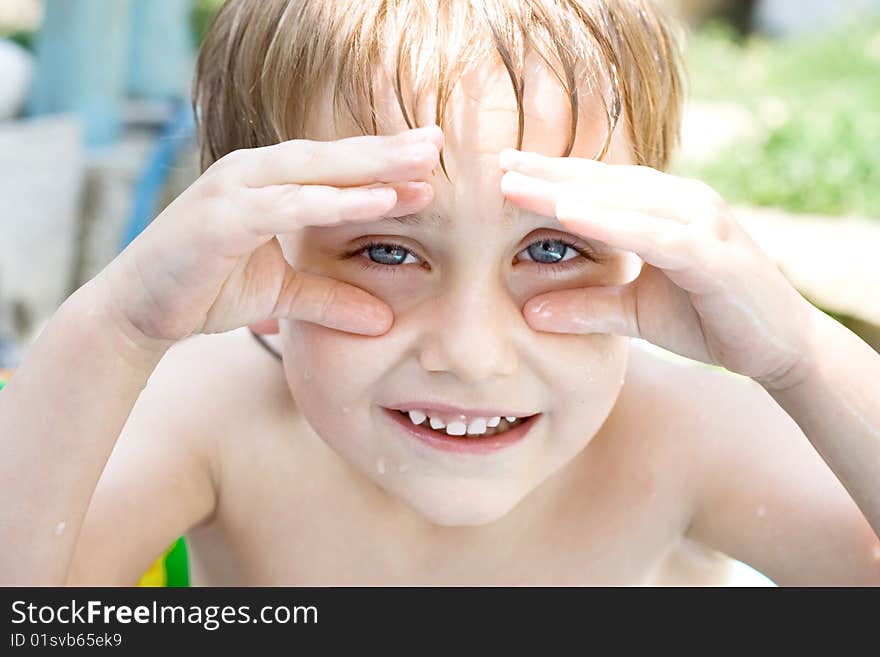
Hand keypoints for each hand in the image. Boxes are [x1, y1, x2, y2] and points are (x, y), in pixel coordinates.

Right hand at [97, 126, 442, 347]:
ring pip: (311, 172)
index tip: (433, 157)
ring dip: (368, 168)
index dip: (383, 161)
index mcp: (267, 182)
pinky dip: (329, 202)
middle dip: (387, 150)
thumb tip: (384, 320)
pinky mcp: (219, 217)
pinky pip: (284, 205)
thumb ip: (331, 299)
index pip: (334, 166)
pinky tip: (372, 201)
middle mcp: (251, 173)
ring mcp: (232, 189)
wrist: (138, 312)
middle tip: (439, 142)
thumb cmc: (207, 289)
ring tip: (420, 166)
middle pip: (331, 156)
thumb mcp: (283, 295)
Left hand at [499, 149, 817, 390]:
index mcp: (662, 210)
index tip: (501, 171)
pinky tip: (571, 213)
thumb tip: (528, 313)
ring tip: (518, 186)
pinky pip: (655, 234)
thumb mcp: (634, 314)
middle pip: (604, 183)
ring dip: (569, 191)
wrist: (777, 347)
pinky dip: (613, 222)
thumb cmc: (708, 319)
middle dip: (548, 174)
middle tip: (497, 164)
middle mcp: (682, 203)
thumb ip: (586, 307)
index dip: (549, 178)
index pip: (597, 187)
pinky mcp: (714, 255)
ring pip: (625, 201)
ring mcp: (701, 224)